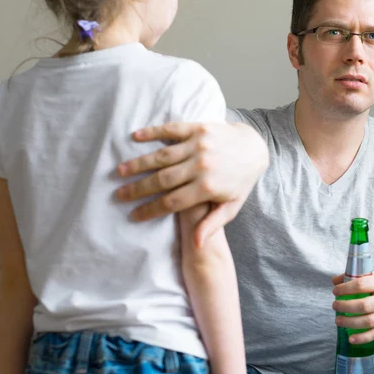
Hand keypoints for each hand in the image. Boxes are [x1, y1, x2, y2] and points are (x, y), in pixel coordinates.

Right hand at [115, 122, 268, 244]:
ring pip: (162, 156)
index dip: (150, 210)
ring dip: (139, 163)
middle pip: (162, 180)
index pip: (171, 203)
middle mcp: (201, 166)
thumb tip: (197, 245)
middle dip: (138, 189)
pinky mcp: (198, 128)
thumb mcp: (230, 206)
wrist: (254, 148)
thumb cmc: (240, 181)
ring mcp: (199, 145)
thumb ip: (212, 224)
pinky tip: (135, 136)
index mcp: (208, 188)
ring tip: (120, 171)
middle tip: (118, 195)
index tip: (133, 215)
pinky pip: (171, 130)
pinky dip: (153, 132)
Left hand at [332, 272, 373, 343]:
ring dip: (350, 322)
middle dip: (345, 306)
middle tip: (335, 305)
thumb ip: (360, 277)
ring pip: (369, 321)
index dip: (346, 288)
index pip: (362, 285)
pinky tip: (351, 338)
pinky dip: (363, 338)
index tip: (335, 290)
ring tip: (338, 320)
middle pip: (364, 305)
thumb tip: (336, 280)